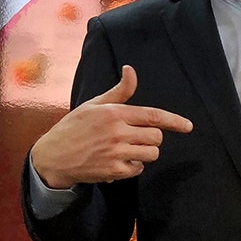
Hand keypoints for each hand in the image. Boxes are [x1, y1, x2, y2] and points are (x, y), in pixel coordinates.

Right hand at [30, 65, 193, 187]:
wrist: (52, 156)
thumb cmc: (74, 127)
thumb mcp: (95, 105)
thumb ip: (119, 91)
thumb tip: (131, 69)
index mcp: (114, 113)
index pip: (153, 116)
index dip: (174, 121)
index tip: (188, 126)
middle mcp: (117, 132)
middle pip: (156, 137)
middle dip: (151, 138)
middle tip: (135, 137)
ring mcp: (116, 152)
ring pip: (152, 153)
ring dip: (144, 153)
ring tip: (127, 150)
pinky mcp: (113, 170)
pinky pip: (139, 168)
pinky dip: (133, 166)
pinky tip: (118, 161)